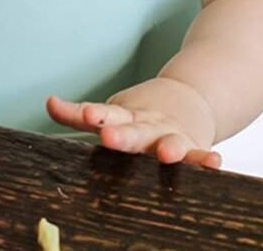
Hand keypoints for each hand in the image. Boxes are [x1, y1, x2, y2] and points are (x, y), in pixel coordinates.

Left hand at [46, 78, 221, 168]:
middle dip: (122, 135)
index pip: (105, 114)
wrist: (188, 98)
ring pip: (170, 142)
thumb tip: (48, 103)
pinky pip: (201, 154)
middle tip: (109, 136)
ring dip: (169, 148)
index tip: (86, 114)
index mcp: (124, 117)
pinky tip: (214, 164)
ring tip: (166, 153)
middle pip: (133, 131)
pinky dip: (206, 159)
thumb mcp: (112, 110)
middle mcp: (147, 125)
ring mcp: (171, 135)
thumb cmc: (140, 114)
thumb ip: (77, 114)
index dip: (93, 115)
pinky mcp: (194, 146)